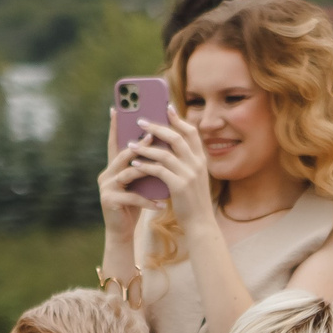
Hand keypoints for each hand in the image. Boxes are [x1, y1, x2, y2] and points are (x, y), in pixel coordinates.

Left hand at [100, 116, 209, 230]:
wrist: (200, 224)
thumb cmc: (193, 201)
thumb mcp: (193, 179)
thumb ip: (185, 163)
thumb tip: (168, 149)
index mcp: (201, 160)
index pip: (191, 132)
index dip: (178, 119)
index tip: (167, 107)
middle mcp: (197, 164)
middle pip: (176, 137)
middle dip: (156, 127)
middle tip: (140, 121)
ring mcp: (189, 175)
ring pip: (164, 153)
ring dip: (145, 147)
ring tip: (131, 144)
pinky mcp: (179, 186)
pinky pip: (158, 170)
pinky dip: (145, 165)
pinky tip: (135, 163)